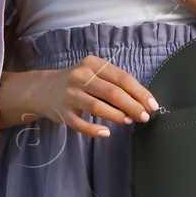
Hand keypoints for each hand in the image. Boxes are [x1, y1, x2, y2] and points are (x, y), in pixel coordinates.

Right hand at [0, 59, 159, 138]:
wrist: (43, 89)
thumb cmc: (79, 82)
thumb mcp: (95, 74)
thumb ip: (116, 84)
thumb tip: (142, 102)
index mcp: (93, 64)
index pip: (122, 78)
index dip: (140, 92)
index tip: (152, 105)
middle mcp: (80, 76)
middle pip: (112, 92)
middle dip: (133, 106)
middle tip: (144, 117)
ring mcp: (69, 94)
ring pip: (98, 107)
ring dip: (117, 116)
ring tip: (129, 121)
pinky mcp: (62, 112)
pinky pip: (80, 124)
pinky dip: (95, 130)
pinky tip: (106, 133)